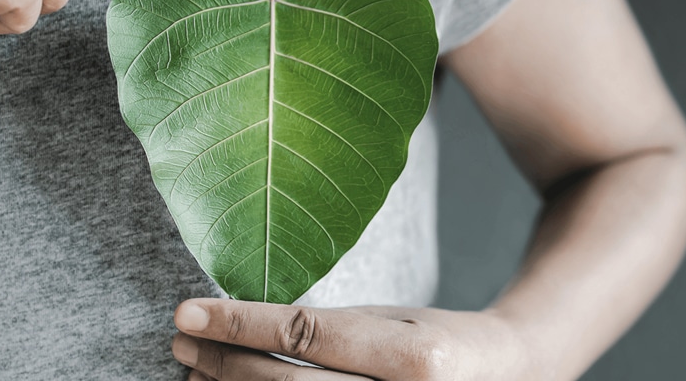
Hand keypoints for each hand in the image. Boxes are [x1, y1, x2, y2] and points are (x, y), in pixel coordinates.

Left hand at [172, 299, 535, 380]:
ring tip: (194, 371)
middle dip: (223, 363)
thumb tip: (245, 331)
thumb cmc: (441, 341)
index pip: (305, 336)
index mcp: (413, 360)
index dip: (238, 323)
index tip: (187, 311)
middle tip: (181, 340)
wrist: (504, 378)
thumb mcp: (390, 321)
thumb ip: (328, 331)